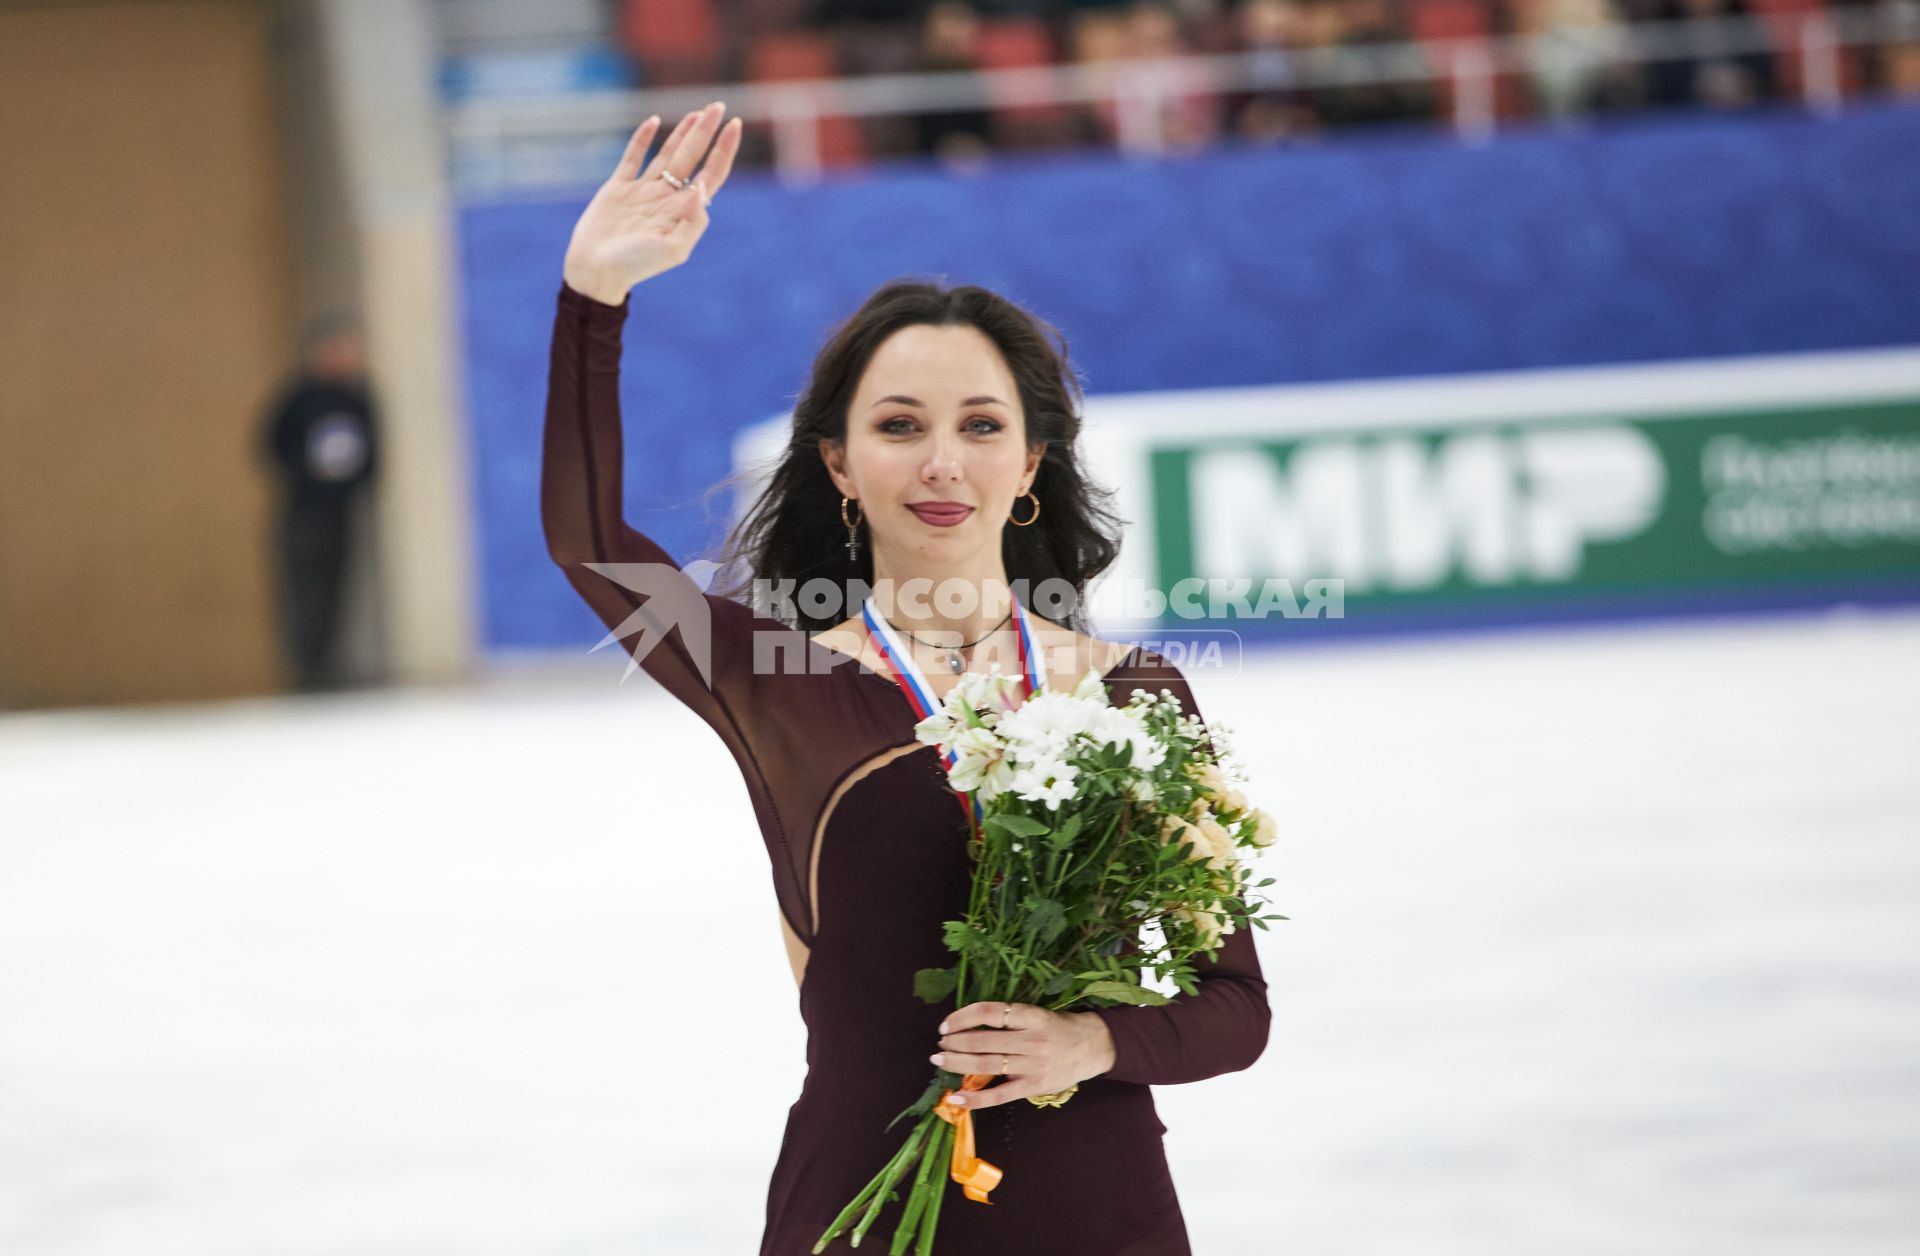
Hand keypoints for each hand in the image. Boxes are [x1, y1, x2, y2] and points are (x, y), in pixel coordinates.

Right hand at [562, 101, 743, 303]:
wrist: (596, 270)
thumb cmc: (636, 266)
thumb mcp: (673, 250)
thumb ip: (692, 222)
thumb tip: (701, 187)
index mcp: (683, 211)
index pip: (711, 174)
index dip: (724, 150)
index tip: (734, 126)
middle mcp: (666, 197)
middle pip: (692, 157)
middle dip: (706, 132)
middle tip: (718, 106)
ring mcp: (643, 191)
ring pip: (667, 154)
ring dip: (682, 132)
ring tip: (697, 112)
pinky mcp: (618, 188)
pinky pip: (632, 158)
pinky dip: (642, 139)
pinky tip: (652, 121)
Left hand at [930, 1002, 1115, 1110]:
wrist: (1093, 1047)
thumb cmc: (1058, 1028)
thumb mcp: (1036, 1015)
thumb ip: (1009, 1022)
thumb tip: (968, 1029)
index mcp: (1030, 1016)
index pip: (989, 1012)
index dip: (962, 1017)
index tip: (946, 1024)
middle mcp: (1030, 1039)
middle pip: (983, 1040)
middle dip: (955, 1042)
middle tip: (940, 1044)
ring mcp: (1032, 1065)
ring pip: (986, 1065)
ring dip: (957, 1063)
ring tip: (940, 1060)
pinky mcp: (1033, 1086)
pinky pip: (999, 1094)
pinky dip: (976, 1098)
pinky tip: (956, 1098)